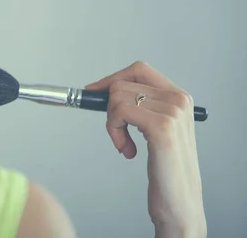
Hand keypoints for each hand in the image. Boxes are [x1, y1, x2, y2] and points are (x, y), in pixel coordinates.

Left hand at [85, 61, 205, 236]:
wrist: (179, 202)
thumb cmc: (165, 168)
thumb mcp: (155, 129)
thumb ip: (141, 106)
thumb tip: (103, 89)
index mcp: (179, 97)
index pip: (139, 70)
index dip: (112, 79)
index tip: (94, 92)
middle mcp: (179, 100)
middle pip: (122, 84)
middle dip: (110, 108)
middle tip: (118, 133)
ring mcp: (173, 112)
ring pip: (116, 98)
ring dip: (112, 124)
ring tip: (125, 145)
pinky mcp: (162, 127)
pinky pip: (119, 112)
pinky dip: (114, 131)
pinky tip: (128, 151)